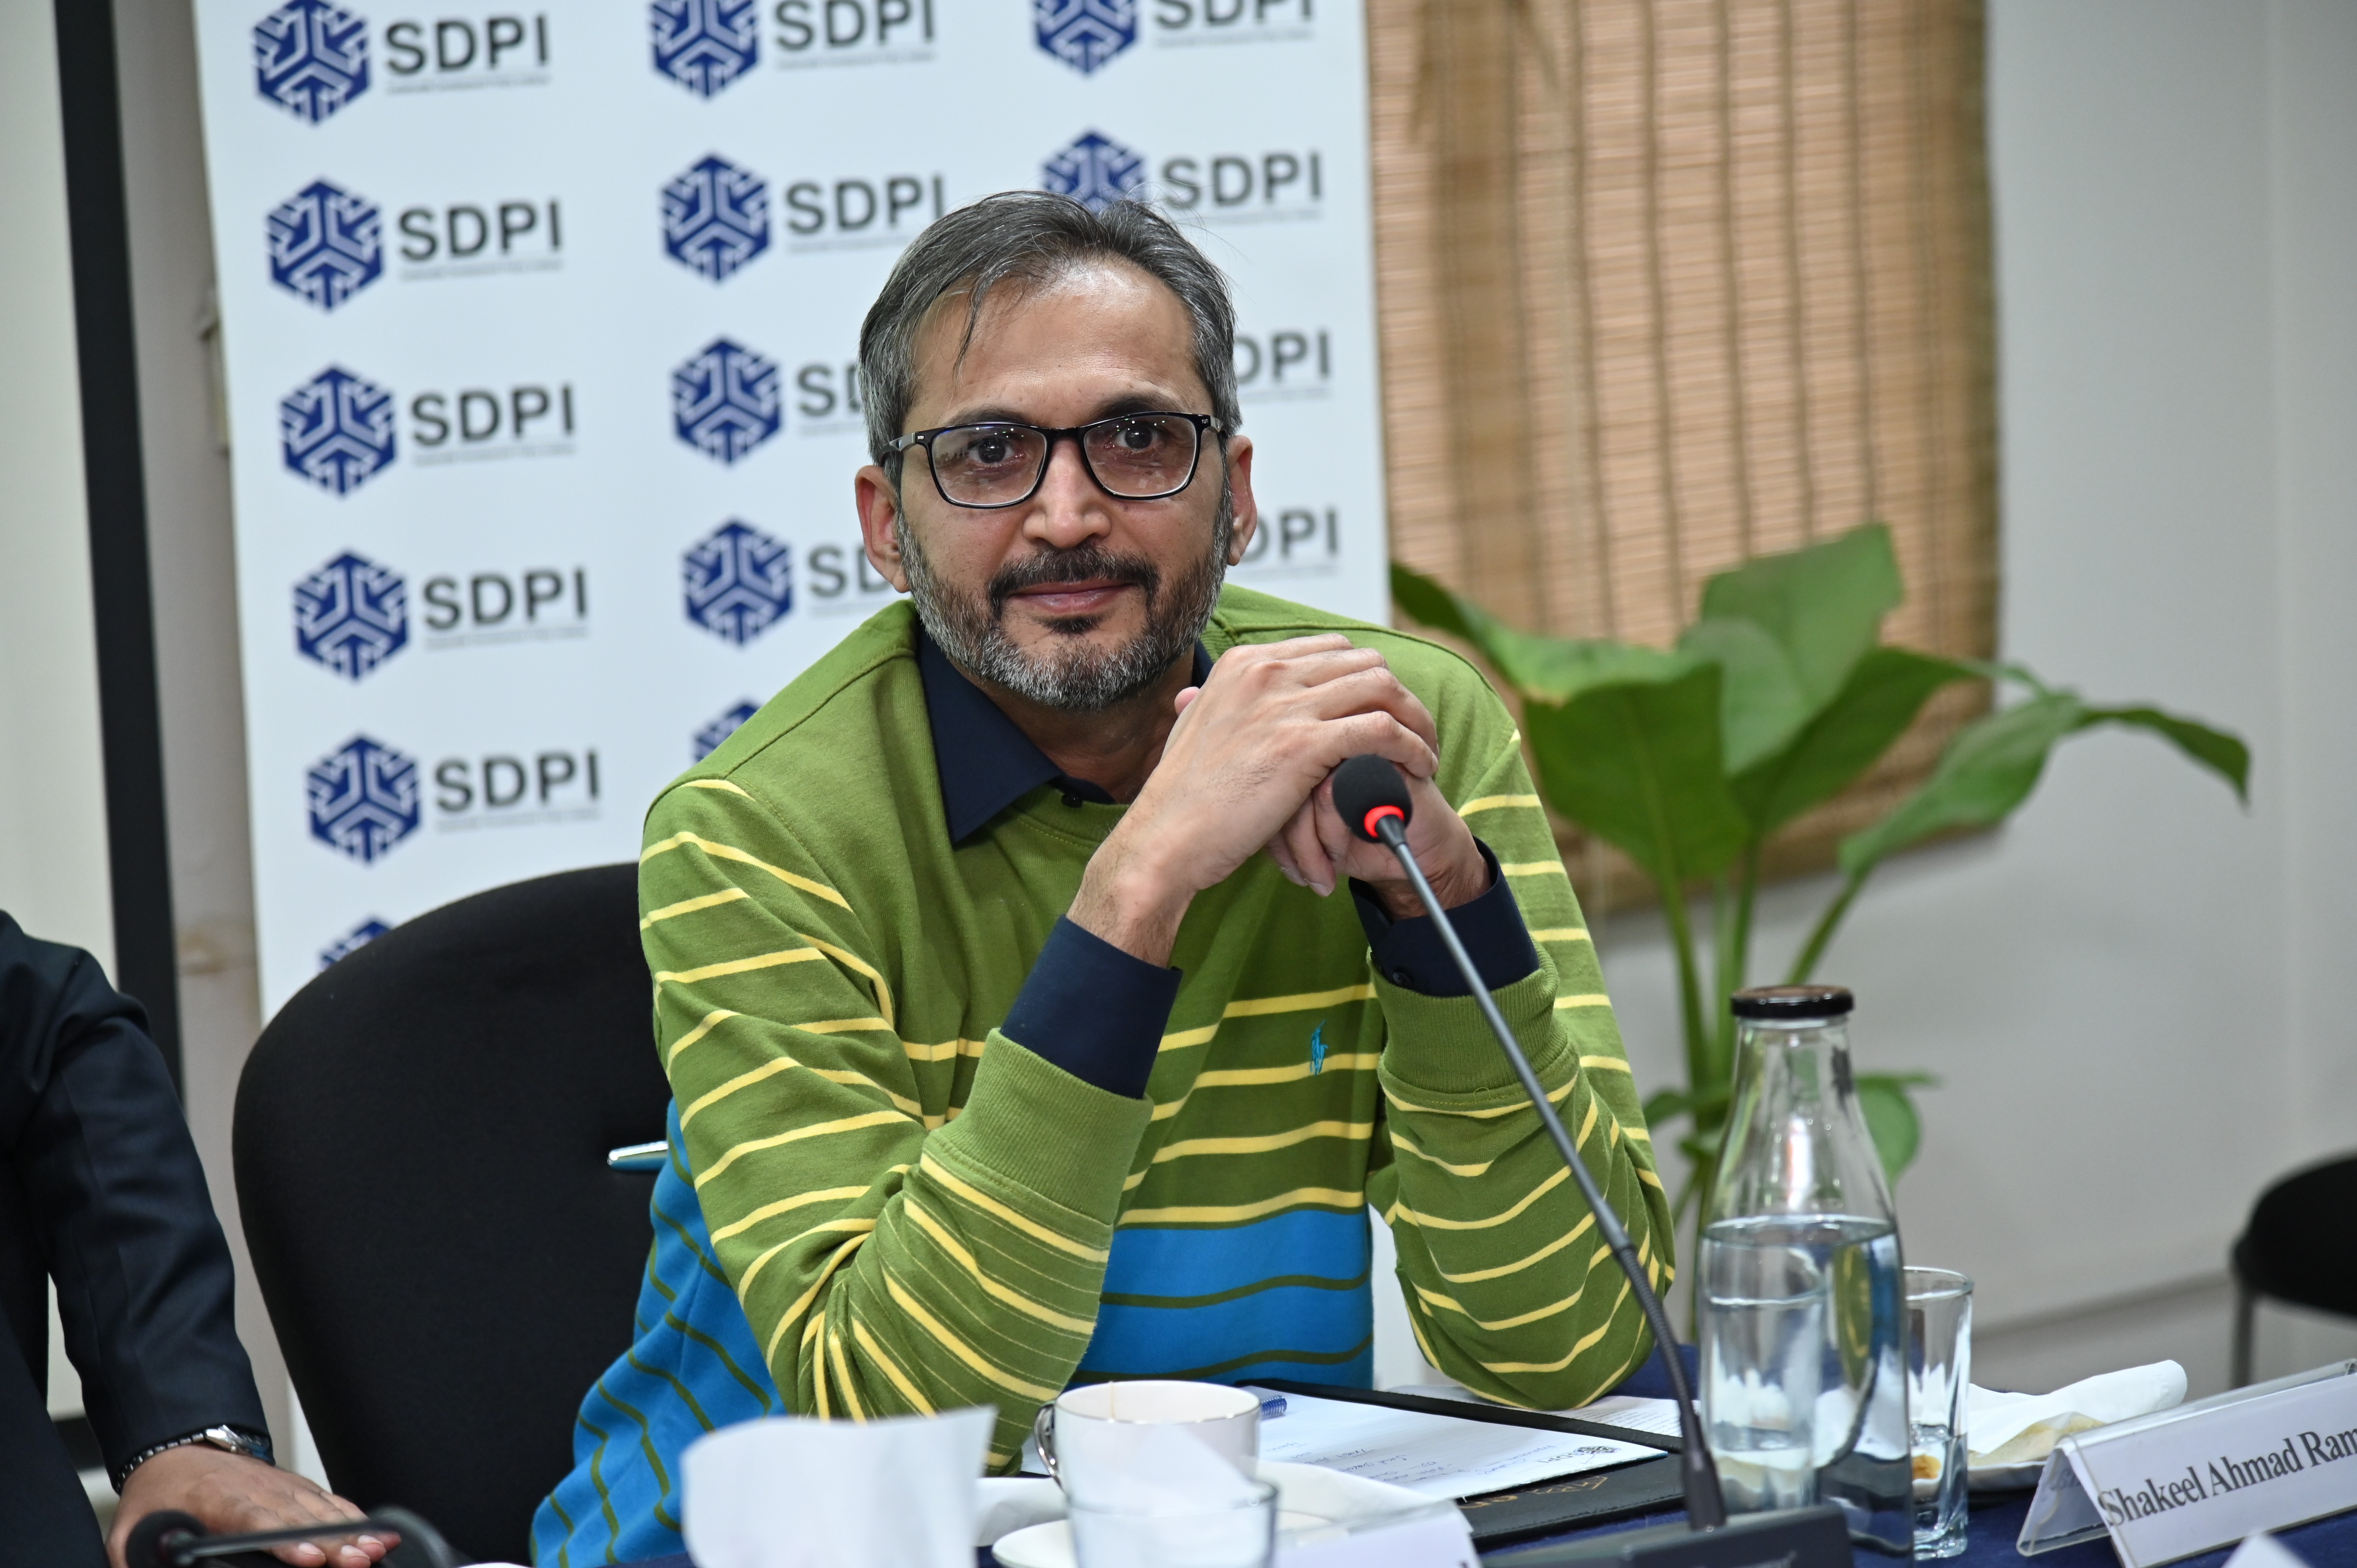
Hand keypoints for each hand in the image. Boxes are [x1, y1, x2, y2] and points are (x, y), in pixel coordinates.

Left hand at [110, 1446, 392, 1567]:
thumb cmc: (161, 1492)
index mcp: (217, 1498)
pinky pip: (330, 1502)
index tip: (309, 1556)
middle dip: (334, 1542)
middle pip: (301, 1519)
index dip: (286, 1540)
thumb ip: (135, 1556)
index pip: (257, 1520)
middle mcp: (258, 1488)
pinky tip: (374, 1533)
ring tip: (375, 1550)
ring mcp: (282, 1486)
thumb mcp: (130, 1528)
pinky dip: (354, 1518)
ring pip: (322, 1510)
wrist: (179, 1447)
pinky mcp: (296, 1488)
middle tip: (358, 1560)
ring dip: (351, 1532)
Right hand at [1068, 636, 1465, 963]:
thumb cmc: (1181, 800)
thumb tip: (1197, 694)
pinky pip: (1381, 730)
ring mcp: (1284, 705)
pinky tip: (1418, 769)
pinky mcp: (1303, 744)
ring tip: (1423, 752)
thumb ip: (1210, 704)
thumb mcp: (1192, 731)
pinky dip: (1410, 747)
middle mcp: (1266, 672)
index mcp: (1244, 664)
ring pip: (1382, 688)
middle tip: (1415, 732)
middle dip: (1398, 696)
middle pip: (1365, 663)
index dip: (1368, 679)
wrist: (1164, 840)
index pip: (1332, 650)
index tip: (1385, 710)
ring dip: (1414, 719)